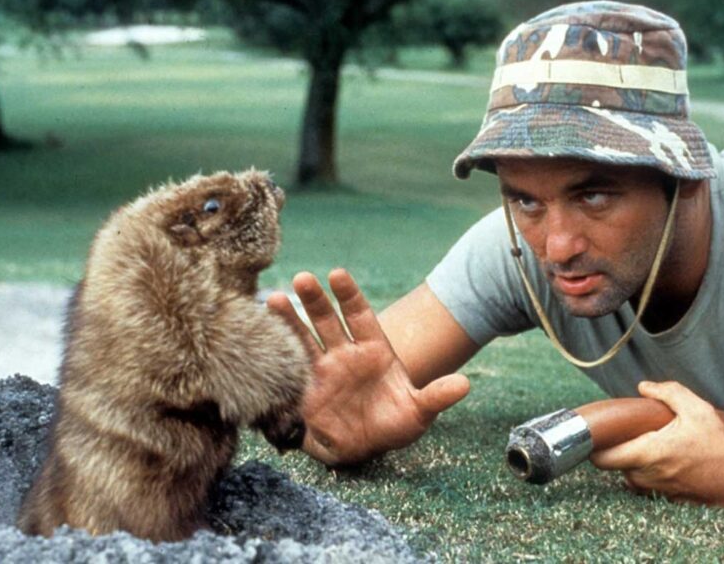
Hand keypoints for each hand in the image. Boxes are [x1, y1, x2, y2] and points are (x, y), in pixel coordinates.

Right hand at [266, 269, 469, 465]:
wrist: (364, 448)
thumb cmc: (393, 425)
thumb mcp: (418, 412)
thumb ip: (436, 396)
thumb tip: (464, 384)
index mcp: (373, 349)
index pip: (360, 314)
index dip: (348, 294)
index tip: (337, 274)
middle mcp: (345, 352)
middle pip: (328, 319)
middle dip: (315, 299)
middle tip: (303, 279)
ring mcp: (322, 367)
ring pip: (303, 337)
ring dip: (289, 319)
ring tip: (273, 299)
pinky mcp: (303, 387)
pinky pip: (287, 365)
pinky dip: (275, 350)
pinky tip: (258, 333)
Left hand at [589, 381, 723, 507]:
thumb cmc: (718, 447)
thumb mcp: (698, 411)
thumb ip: (669, 392)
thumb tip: (644, 387)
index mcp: (647, 453)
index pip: (601, 457)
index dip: (592, 444)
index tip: (599, 430)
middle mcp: (644, 476)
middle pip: (612, 462)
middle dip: (615, 446)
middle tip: (628, 430)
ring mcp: (652, 490)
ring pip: (626, 471)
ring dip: (631, 458)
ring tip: (651, 442)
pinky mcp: (661, 497)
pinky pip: (643, 480)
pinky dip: (645, 469)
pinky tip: (663, 456)